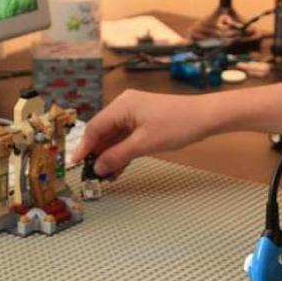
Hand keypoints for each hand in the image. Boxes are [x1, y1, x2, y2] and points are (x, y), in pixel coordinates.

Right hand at [71, 89, 209, 176]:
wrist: (205, 117)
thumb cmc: (178, 124)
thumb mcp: (144, 144)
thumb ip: (118, 155)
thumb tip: (99, 167)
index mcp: (122, 105)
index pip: (94, 128)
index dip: (84, 147)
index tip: (76, 164)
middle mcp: (125, 105)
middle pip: (103, 131)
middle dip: (98, 153)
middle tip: (94, 174)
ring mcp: (135, 112)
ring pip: (115, 135)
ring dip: (111, 154)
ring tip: (107, 175)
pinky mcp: (144, 119)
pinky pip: (126, 136)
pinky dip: (122, 150)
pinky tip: (120, 166)